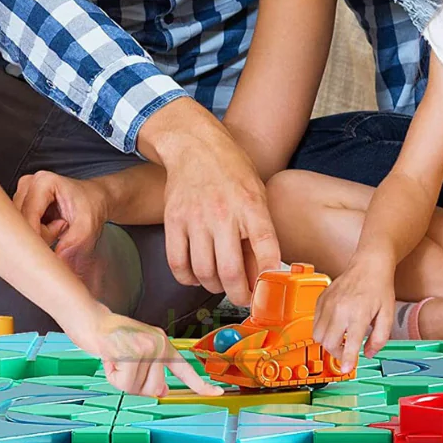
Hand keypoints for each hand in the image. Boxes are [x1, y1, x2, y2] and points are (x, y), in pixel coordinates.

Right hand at [13, 170, 108, 262]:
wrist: (95, 199)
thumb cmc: (92, 205)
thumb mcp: (87, 226)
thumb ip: (72, 243)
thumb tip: (56, 259)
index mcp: (43, 182)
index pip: (28, 216)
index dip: (38, 236)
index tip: (52, 246)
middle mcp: (29, 184)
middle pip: (22, 222)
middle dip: (40, 235)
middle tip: (62, 229)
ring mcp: (24, 193)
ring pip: (21, 227)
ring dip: (40, 235)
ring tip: (59, 226)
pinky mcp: (22, 204)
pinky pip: (23, 228)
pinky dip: (38, 233)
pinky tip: (52, 226)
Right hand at [69, 308, 223, 397]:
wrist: (90, 319)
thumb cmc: (110, 339)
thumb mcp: (136, 355)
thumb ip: (152, 373)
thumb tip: (163, 391)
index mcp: (163, 343)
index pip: (184, 368)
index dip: (201, 384)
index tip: (217, 392)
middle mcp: (159, 343)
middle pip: (154, 390)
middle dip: (134, 385)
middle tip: (122, 364)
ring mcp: (146, 346)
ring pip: (138, 389)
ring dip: (121, 380)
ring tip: (115, 359)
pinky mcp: (131, 351)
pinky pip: (123, 383)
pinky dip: (112, 376)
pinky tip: (109, 358)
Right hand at [139, 98, 280, 305]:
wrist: (196, 145)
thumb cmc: (231, 171)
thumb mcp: (257, 194)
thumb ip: (260, 231)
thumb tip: (262, 274)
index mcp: (252, 206)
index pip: (267, 252)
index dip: (269, 280)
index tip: (269, 295)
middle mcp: (223, 214)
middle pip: (231, 273)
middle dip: (240, 295)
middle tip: (243, 297)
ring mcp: (195, 218)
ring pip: (204, 273)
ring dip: (214, 287)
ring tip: (220, 283)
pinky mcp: (173, 220)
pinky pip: (177, 263)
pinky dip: (188, 278)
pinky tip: (197, 275)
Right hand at [311, 258, 394, 373]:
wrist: (368, 265)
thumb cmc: (379, 289)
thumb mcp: (387, 316)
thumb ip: (380, 339)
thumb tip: (368, 354)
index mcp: (358, 314)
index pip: (350, 343)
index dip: (347, 360)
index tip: (346, 369)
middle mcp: (340, 308)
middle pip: (328, 342)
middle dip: (337, 352)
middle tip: (347, 351)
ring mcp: (328, 303)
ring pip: (317, 334)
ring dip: (327, 342)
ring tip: (341, 338)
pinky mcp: (321, 298)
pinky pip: (314, 321)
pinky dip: (322, 329)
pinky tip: (335, 326)